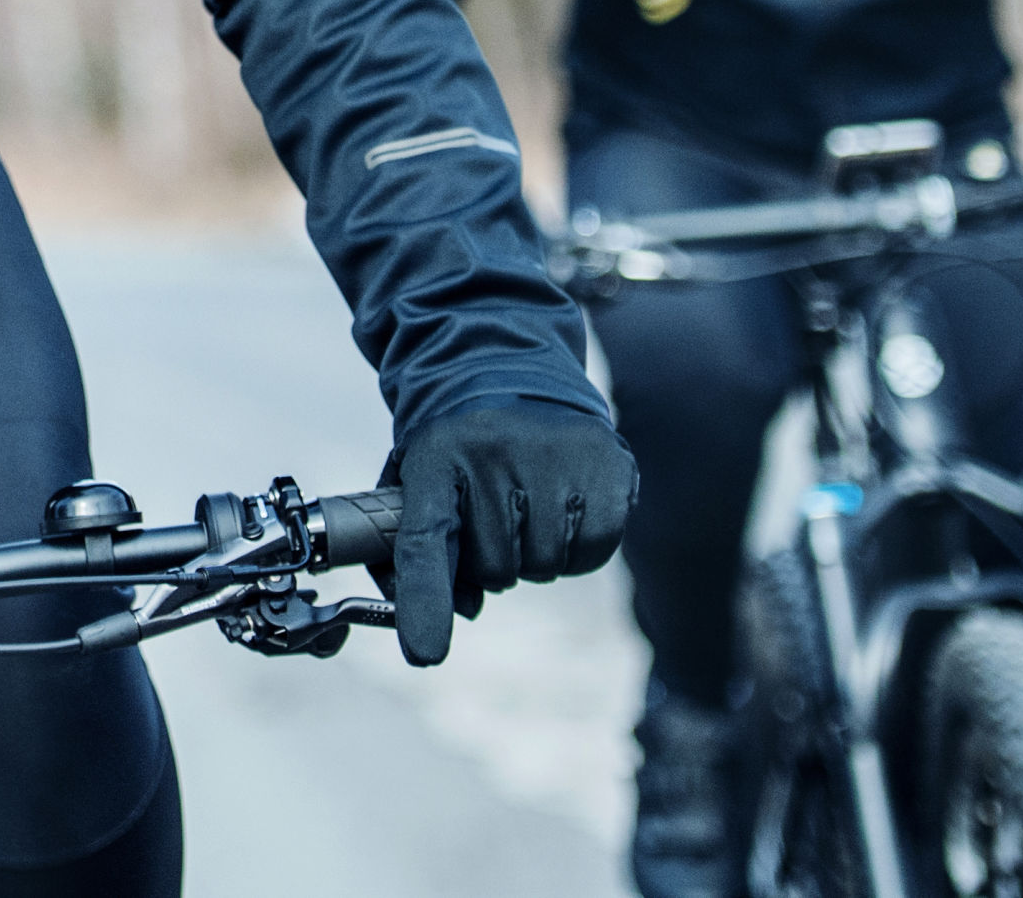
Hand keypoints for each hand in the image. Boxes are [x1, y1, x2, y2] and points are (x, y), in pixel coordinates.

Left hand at [386, 399, 633, 668]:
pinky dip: (579, 549)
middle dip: (493, 562)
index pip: (426, 543)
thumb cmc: (455, 447)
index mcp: (435, 460)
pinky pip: (594, 553)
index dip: (426, 602)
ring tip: (528, 505)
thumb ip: (416, 554)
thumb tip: (462, 611)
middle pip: (496, 569)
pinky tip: (565, 508)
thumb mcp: (415, 480)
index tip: (424, 654)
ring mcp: (554, 458)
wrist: (507, 369)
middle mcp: (494, 455)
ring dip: (537, 554)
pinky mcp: (607, 465)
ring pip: (546, 566)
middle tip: (494, 519)